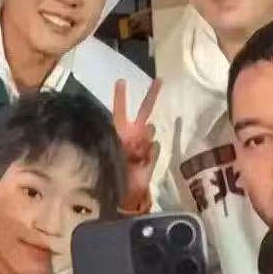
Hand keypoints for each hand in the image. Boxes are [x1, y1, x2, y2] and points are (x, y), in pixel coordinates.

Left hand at [112, 79, 160, 211]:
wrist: (124, 193)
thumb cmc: (113, 172)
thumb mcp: (113, 152)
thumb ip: (124, 138)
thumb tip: (137, 126)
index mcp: (120, 131)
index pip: (120, 110)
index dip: (121, 96)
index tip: (121, 80)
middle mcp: (133, 134)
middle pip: (144, 111)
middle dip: (151, 96)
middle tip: (159, 81)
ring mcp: (144, 144)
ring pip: (150, 131)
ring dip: (145, 137)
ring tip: (136, 151)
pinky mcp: (152, 155)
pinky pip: (154, 148)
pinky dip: (149, 154)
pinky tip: (142, 162)